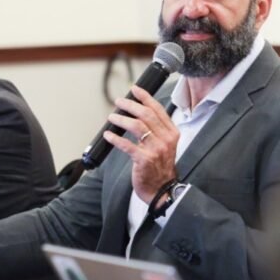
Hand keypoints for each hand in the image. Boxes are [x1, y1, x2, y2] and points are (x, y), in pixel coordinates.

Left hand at [103, 85, 179, 201]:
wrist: (162, 190)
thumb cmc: (160, 167)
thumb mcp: (165, 145)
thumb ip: (157, 130)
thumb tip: (138, 113)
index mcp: (172, 133)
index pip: (158, 109)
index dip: (145, 97)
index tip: (134, 89)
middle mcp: (165, 139)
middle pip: (146, 114)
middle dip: (130, 105)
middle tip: (119, 102)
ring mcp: (155, 150)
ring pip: (136, 126)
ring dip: (121, 119)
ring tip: (112, 117)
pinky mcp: (144, 160)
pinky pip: (127, 145)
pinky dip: (115, 138)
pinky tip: (108, 135)